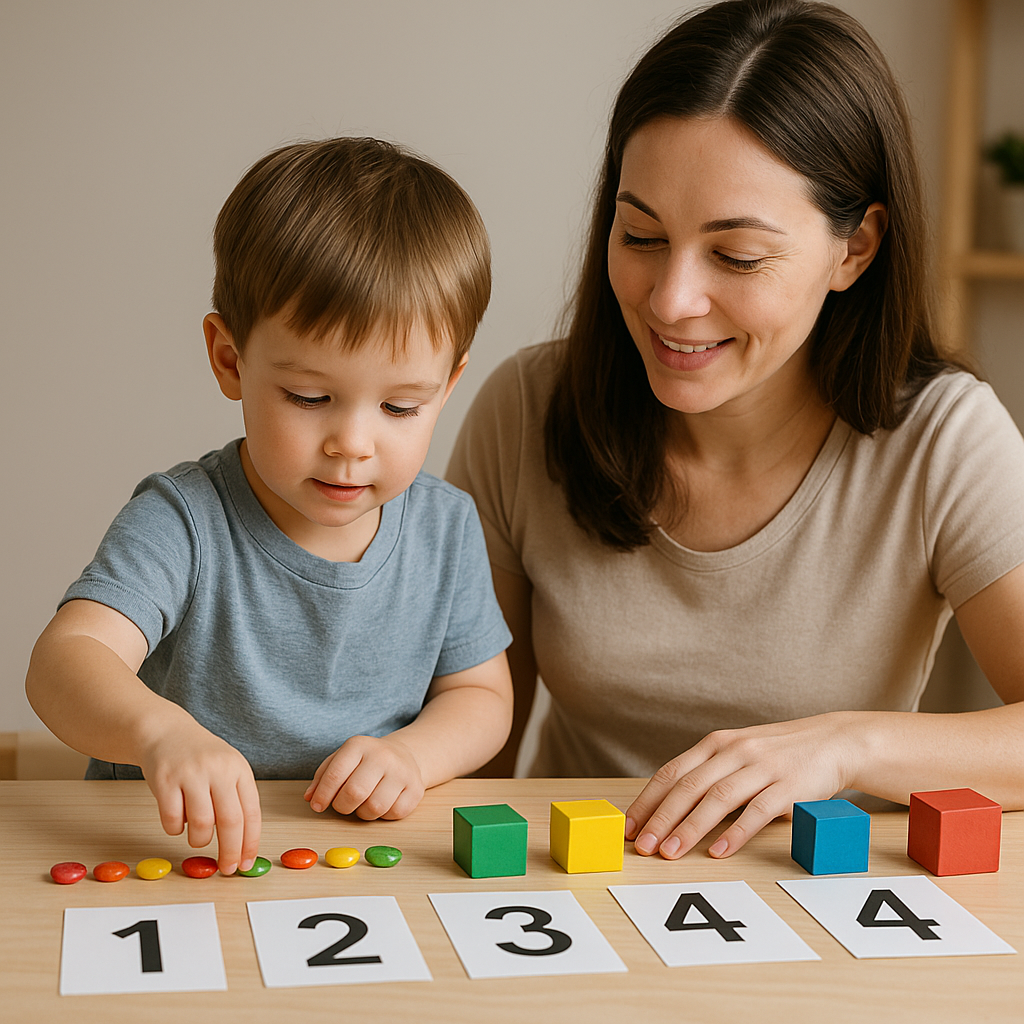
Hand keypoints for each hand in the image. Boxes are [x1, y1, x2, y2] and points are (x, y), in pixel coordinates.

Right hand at [139, 721, 260, 875]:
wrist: (165, 731)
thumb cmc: (199, 757)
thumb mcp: (227, 769)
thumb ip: (235, 800)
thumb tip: (242, 846)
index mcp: (239, 769)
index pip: (251, 812)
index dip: (250, 843)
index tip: (246, 864)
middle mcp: (218, 769)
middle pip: (231, 821)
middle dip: (230, 851)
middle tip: (226, 869)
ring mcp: (191, 773)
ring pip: (202, 824)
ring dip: (199, 841)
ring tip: (196, 835)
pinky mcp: (165, 780)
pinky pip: (173, 820)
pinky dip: (175, 829)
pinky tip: (176, 819)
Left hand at [304, 735, 424, 819]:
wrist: (405, 755)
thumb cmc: (366, 761)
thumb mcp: (342, 759)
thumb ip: (323, 776)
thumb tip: (310, 797)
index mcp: (359, 745)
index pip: (335, 774)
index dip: (322, 795)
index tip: (317, 805)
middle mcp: (383, 756)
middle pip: (354, 793)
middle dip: (342, 806)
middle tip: (343, 805)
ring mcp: (402, 772)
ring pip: (374, 808)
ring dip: (363, 813)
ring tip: (363, 804)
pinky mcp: (416, 790)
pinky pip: (393, 814)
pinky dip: (383, 816)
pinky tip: (382, 804)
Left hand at [625, 712, 856, 859]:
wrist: (834, 741)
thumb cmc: (779, 754)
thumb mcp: (739, 753)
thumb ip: (710, 773)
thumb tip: (669, 809)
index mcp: (716, 743)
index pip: (672, 773)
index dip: (648, 801)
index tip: (630, 827)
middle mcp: (734, 751)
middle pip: (688, 787)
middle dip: (660, 819)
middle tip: (643, 847)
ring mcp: (761, 767)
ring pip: (717, 799)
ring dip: (689, 829)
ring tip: (670, 853)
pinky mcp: (788, 786)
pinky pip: (756, 811)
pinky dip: (735, 833)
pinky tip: (718, 851)